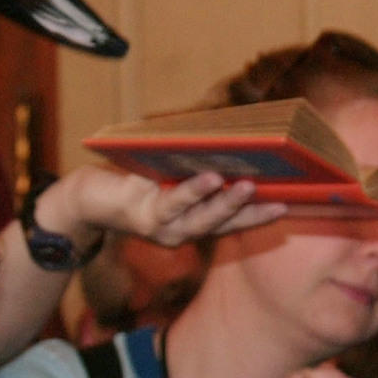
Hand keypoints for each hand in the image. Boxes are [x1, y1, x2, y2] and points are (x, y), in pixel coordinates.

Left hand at [33, 163, 285, 253]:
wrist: (89, 197)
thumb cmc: (134, 181)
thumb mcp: (170, 178)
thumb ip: (197, 171)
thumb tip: (233, 144)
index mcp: (194, 224)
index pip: (233, 223)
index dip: (260, 216)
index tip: (287, 205)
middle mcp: (184, 233)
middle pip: (224, 223)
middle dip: (252, 212)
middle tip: (278, 200)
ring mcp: (165, 230)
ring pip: (203, 217)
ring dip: (227, 203)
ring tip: (247, 186)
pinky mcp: (146, 218)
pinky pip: (175, 203)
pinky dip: (194, 191)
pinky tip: (210, 177)